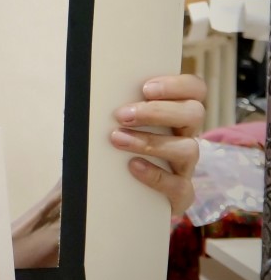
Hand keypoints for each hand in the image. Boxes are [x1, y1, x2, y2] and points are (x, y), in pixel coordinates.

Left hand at [110, 73, 204, 214]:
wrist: (109, 194)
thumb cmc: (109, 149)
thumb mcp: (110, 123)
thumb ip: (110, 105)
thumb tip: (85, 87)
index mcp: (174, 113)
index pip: (194, 89)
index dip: (177, 85)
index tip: (146, 88)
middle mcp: (185, 136)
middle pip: (194, 113)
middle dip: (157, 112)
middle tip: (122, 115)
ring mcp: (184, 166)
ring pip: (188, 149)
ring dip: (151, 143)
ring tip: (118, 140)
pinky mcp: (179, 194)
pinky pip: (179, 186)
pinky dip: (156, 175)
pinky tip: (133, 166)